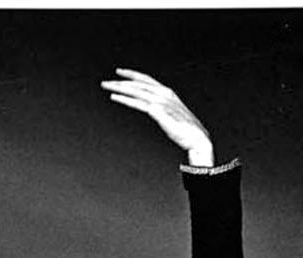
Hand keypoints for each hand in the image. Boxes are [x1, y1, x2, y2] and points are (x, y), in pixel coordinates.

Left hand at [99, 69, 213, 166]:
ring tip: (107, 87)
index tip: (120, 73)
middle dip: (120, 82)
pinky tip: (115, 98)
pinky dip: (125, 100)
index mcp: (167, 93)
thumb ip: (162, 111)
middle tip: (106, 82)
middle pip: (138, 84)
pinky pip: (138, 103)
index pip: (146, 80)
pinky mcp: (158, 112)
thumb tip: (154, 111)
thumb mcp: (172, 116)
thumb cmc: (186, 131)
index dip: (132, 75)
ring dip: (120, 88)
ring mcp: (161, 102)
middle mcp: (164, 94)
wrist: (197, 138)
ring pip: (136, 91)